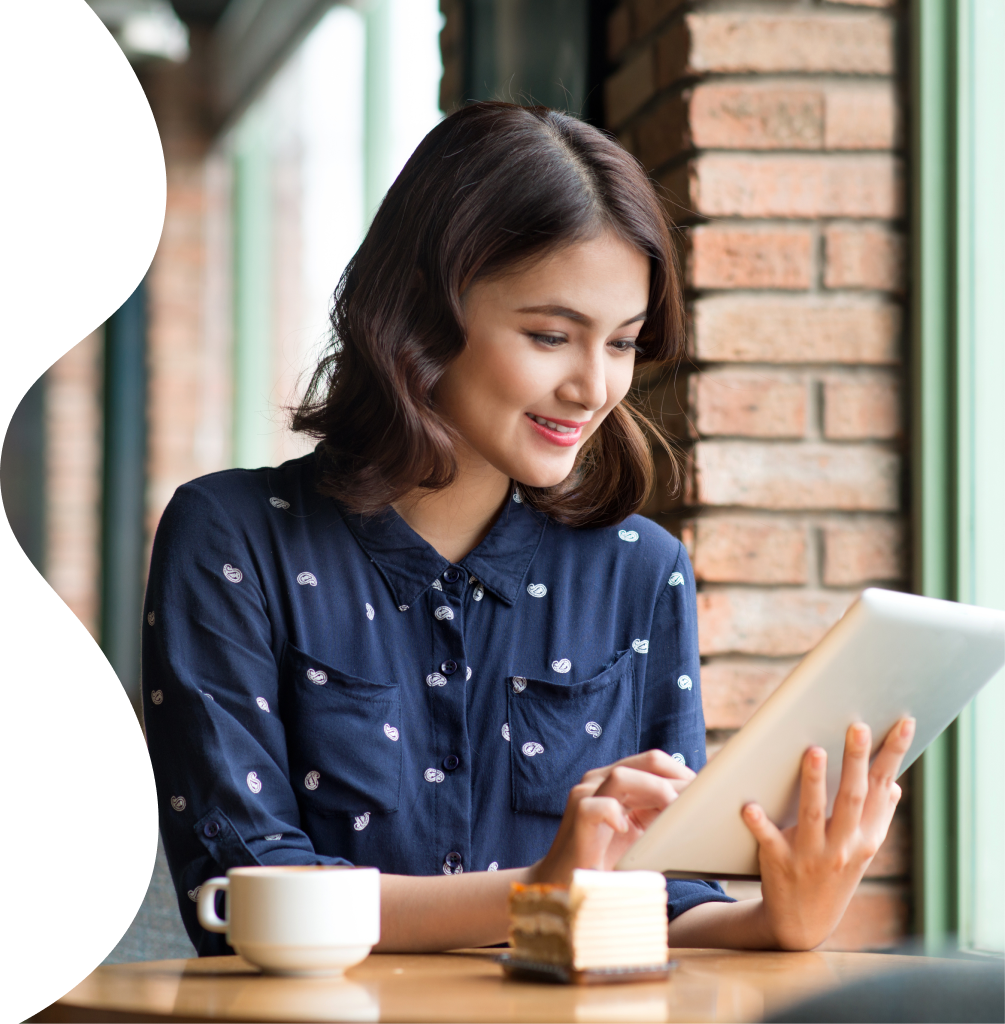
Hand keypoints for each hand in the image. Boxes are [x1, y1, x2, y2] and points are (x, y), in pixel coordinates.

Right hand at [530, 750, 694, 885]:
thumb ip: (660, 815)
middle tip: (698, 801)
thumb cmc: (607, 860)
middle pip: (646, 761)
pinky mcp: (577, 818)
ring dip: (655, 791)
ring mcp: (585, 796)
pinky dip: (614, 814)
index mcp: (616, 779)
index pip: (655, 762)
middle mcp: (600, 780)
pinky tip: (626, 829)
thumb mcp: (641, 833)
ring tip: (673, 812)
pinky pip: (596, 806)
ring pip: (622, 775)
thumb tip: (697, 808)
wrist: (565, 883)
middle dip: (677, 778)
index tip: (706, 793)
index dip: (683, 773)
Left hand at [742, 717, 915, 949]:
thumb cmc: (833, 875)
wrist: (802, 925)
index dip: (893, 755)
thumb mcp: (862, 851)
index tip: (904, 722)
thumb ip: (877, 817)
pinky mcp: (779, 863)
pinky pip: (769, 841)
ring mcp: (812, 856)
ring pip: (812, 814)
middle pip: (851, 797)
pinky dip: (760, 824)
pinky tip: (749, 806)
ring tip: (813, 751)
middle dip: (856, 761)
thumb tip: (893, 784)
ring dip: (813, 783)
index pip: (881, 787)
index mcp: (866, 837)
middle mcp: (843, 846)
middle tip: (857, 726)